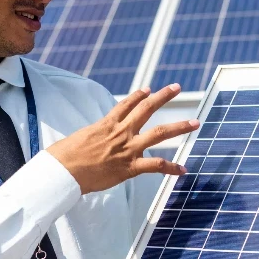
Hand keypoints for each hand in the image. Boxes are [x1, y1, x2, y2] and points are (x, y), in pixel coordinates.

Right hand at [46, 84, 198, 193]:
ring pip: (160, 133)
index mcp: (106, 124)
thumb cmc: (63, 157)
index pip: (126, 104)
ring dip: (179, 127)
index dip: (138, 96)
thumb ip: (90, 137)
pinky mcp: (130, 167)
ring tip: (195, 122)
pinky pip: (156, 165)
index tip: (148, 90)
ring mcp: (127, 148)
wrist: (62, 171)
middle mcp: (120, 132)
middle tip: (177, 87)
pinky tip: (183, 170)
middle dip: (164, 97)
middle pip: (147, 108)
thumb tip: (89, 141)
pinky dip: (171, 168)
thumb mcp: (77, 138)